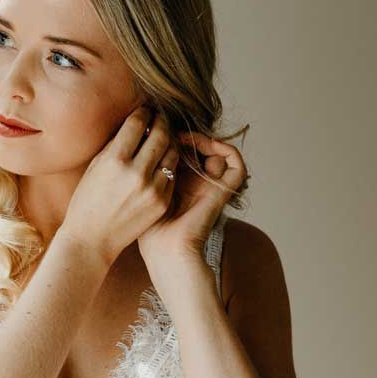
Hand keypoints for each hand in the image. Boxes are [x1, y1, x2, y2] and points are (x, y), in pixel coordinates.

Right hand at [60, 103, 180, 264]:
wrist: (91, 239)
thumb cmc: (87, 201)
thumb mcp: (95, 167)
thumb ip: (115, 144)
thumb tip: (134, 124)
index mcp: (115, 160)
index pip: (137, 123)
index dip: (143, 112)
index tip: (145, 109)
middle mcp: (136, 172)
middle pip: (160, 134)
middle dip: (161, 121)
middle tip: (160, 118)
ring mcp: (152, 188)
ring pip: (171, 153)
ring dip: (169, 142)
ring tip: (164, 138)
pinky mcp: (161, 202)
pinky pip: (172, 175)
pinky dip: (168, 165)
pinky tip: (162, 161)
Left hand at [136, 120, 247, 267]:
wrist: (164, 248)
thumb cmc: (146, 225)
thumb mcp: (141, 187)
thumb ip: (145, 163)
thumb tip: (143, 132)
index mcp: (180, 182)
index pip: (183, 149)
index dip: (174, 135)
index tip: (158, 128)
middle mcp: (198, 182)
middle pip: (201, 147)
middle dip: (188, 134)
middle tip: (171, 129)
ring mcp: (213, 185)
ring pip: (218, 150)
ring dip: (204, 138)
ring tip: (185, 137)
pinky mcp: (225, 189)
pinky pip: (235, 160)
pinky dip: (224, 147)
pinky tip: (204, 144)